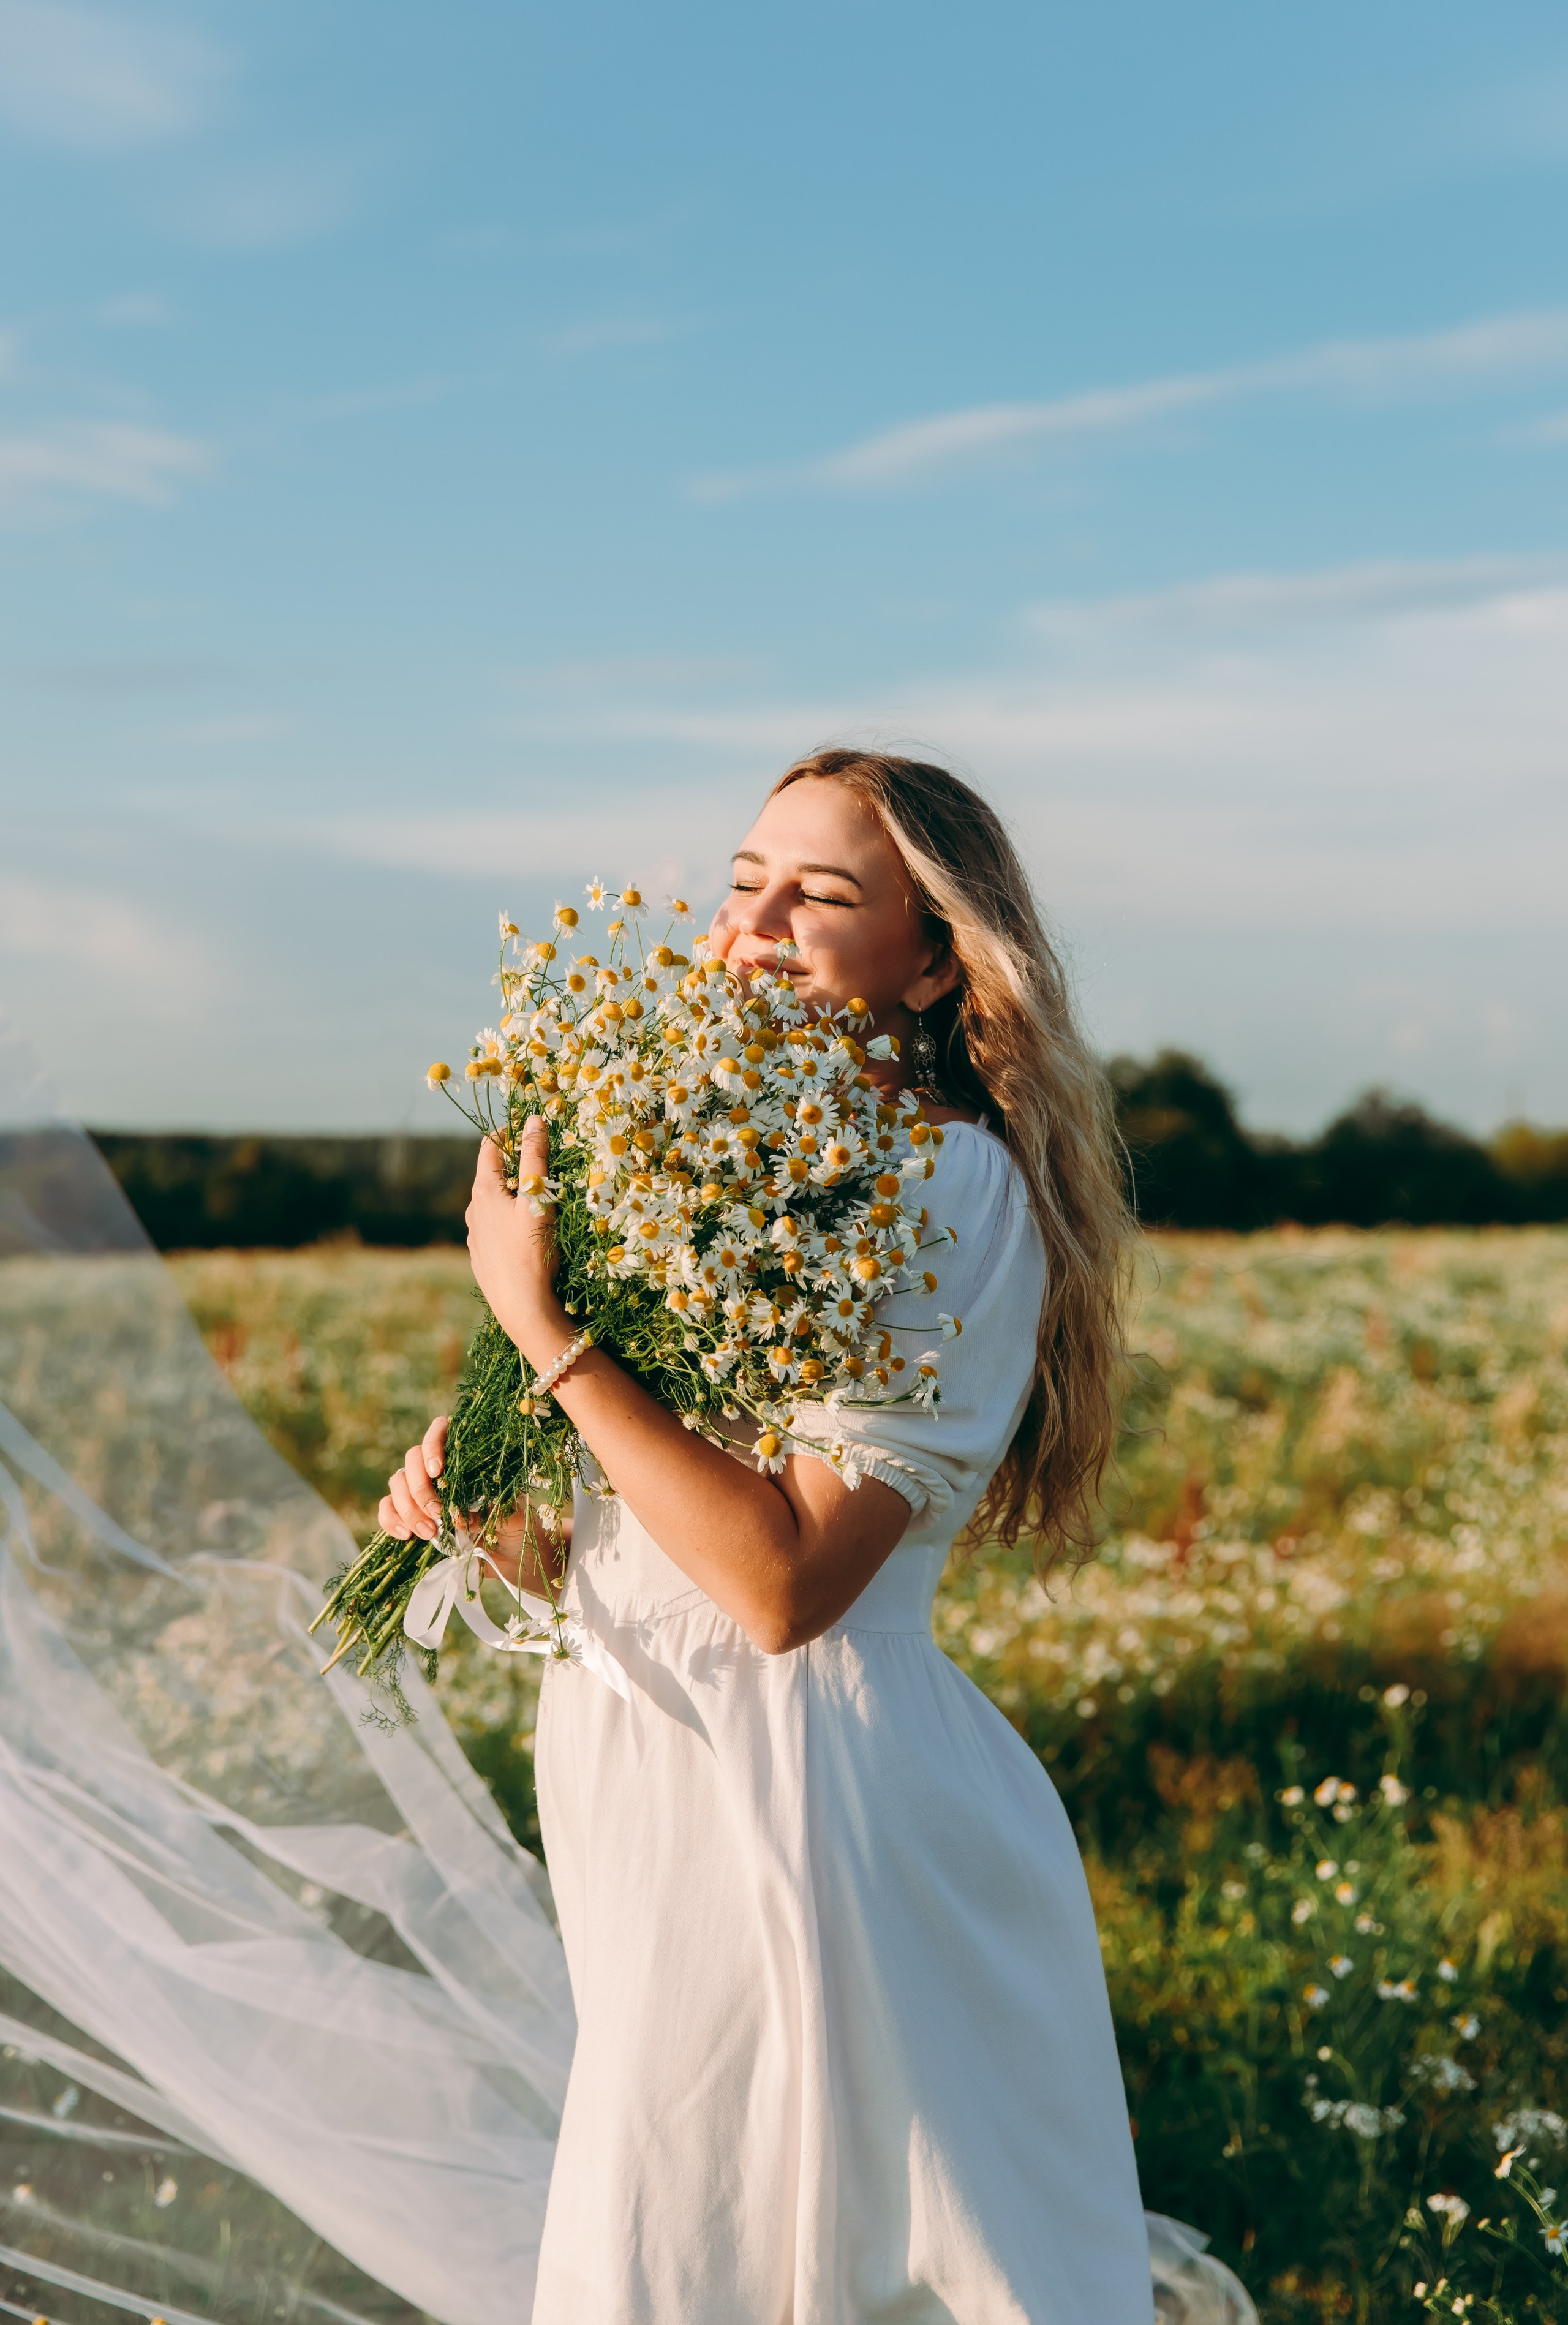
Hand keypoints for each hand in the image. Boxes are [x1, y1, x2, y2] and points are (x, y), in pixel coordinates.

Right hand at [378, 1413, 564, 1587]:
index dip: (432, 1444)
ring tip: (429, 1533)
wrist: (514, 1555)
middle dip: (420, 1488)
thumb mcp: (512, 1515)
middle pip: (412, 1459)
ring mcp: (422, 1490)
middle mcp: (439, 1469)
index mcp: (465, 1457)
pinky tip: (405, 1535)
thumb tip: (455, 1516)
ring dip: (408, 1508)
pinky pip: (388, 1508)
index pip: (440, 1431)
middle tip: (437, 1514)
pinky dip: (390, 1519)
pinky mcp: (411, 1514)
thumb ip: (489, 1510)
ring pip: (397, 1483)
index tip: (437, 1471)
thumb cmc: (516, 1525)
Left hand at [465, 1119, 562, 1347]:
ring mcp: (475, 1236)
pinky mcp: (481, 1257)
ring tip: (539, 1200)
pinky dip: (509, 1220)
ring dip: (512, 1195)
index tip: (530, 1126)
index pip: (490, 1147)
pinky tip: (527, 1234)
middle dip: (515, 1165)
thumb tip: (534, 1119)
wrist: (522, 1308)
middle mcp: (473, 1211)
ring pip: (492, 1204)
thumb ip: (535, 1158)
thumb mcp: (538, 1199)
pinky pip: (494, 1228)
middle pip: (492, 1176)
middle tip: (543, 1162)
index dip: (510, 1131)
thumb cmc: (532, 1251)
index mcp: (483, 1192)